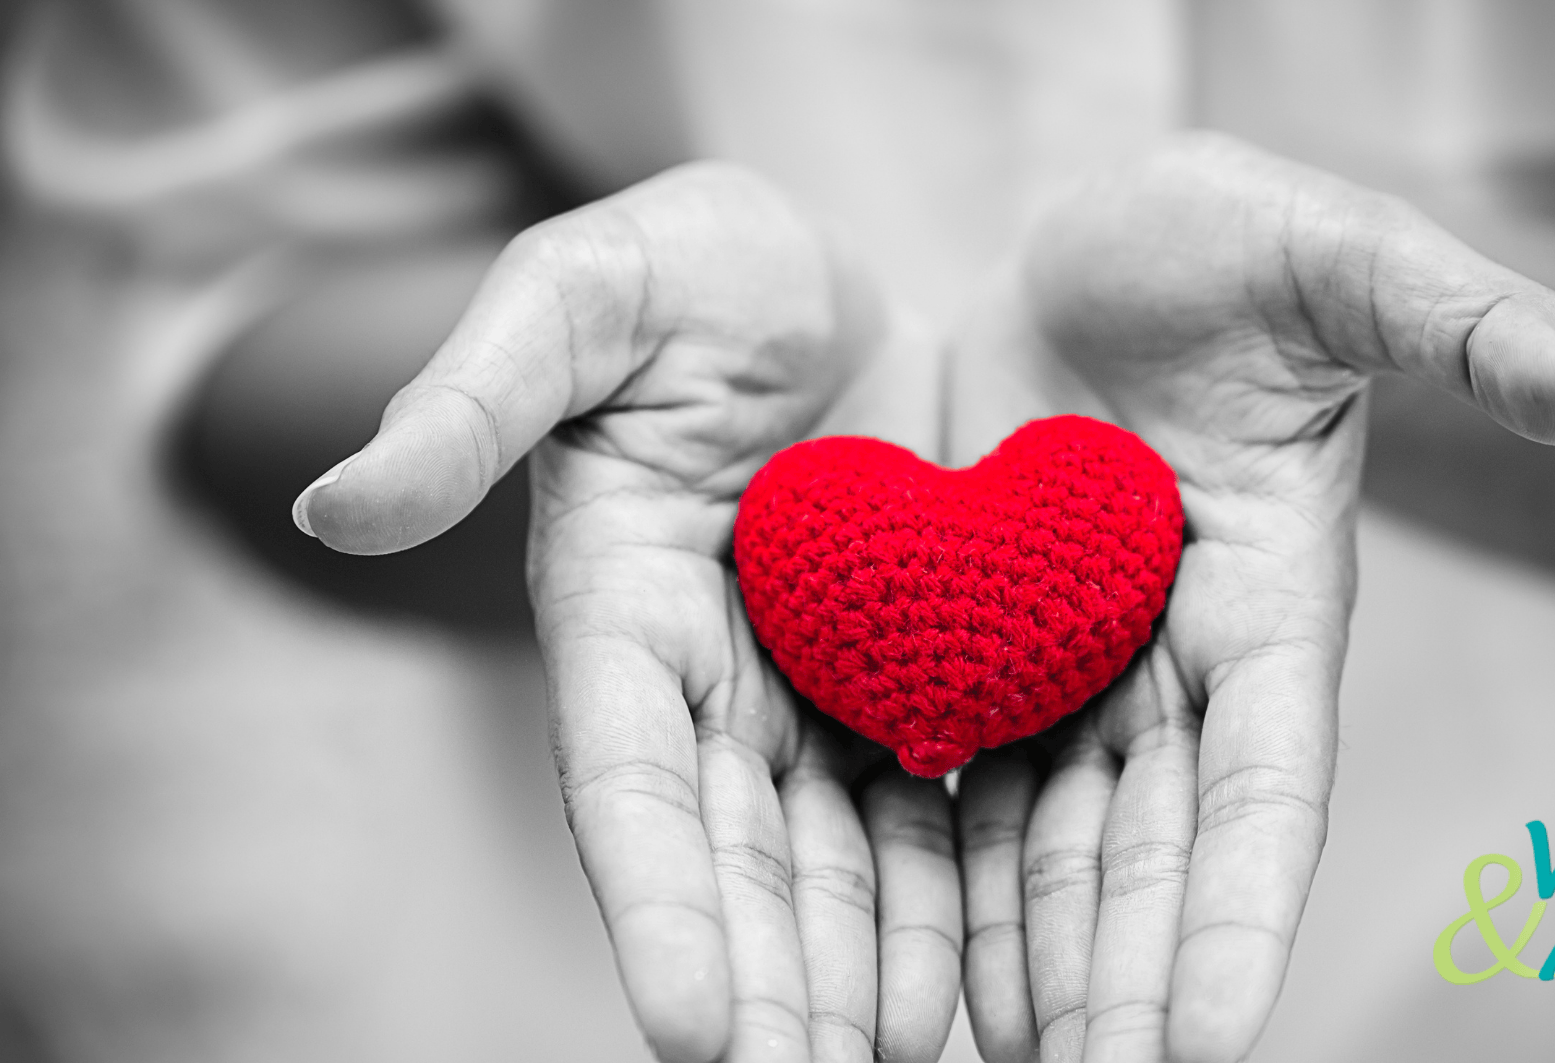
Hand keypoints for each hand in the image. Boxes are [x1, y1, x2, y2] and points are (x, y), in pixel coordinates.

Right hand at [292, 163, 961, 1062]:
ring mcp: (813, 692)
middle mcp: (710, 680)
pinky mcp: (911, 680)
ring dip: (855, 980)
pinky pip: (928, 811)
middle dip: (768, 988)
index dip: (657, 903)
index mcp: (618, 608)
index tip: (699, 1029)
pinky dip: (941, 904)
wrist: (825, 280)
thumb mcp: (587, 291)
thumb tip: (332, 504)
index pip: (629, 781)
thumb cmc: (692, 270)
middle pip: (734, 860)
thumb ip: (476, 392)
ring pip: (832, 864)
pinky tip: (968, 993)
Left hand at [948, 133, 1554, 1062]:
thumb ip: (1451, 316)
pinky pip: (966, 788)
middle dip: (1125, 982)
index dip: (1239, 912)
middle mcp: (1182, 666)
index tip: (1205, 1043)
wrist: (1083, 248)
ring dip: (1035, 968)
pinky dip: (951, 883)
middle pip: (1156, 853)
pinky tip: (921, 974)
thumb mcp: (1327, 254)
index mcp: (1277, 605)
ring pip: (1057, 849)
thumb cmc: (1217, 242)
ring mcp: (1081, 670)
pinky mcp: (985, 651)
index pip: (1268, 786)